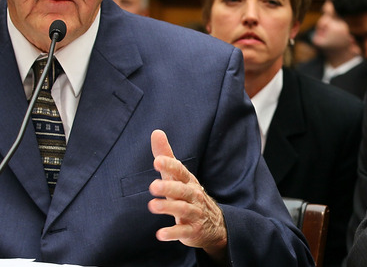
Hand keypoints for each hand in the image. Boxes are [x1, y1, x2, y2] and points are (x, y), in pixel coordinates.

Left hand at [148, 129, 227, 262]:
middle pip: (181, 190)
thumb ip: (166, 156)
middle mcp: (193, 195)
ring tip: (152, 206)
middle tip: (152, 186)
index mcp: (188, 181)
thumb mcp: (178, 176)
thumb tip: (156, 132)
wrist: (214, 224)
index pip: (180, 171)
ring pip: (182, 209)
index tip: (157, 161)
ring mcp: (194, 213)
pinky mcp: (192, 230)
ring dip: (167, 208)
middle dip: (168, 188)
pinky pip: (182, 231)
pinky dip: (172, 233)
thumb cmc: (189, 195)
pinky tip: (160, 235)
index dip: (170, 165)